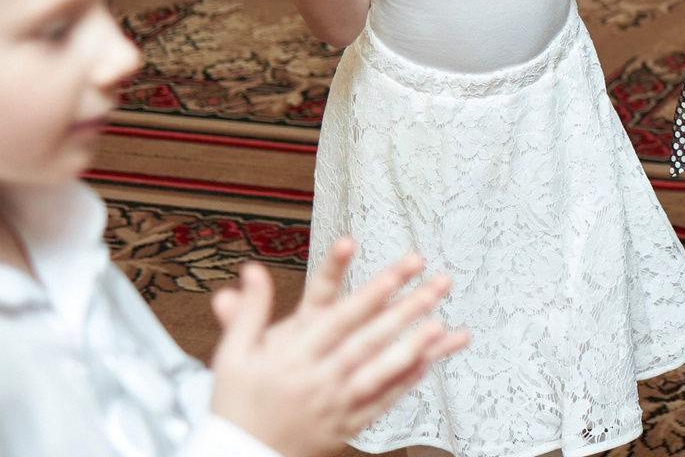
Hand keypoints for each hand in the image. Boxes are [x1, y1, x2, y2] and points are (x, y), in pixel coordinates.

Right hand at [207, 236, 467, 456]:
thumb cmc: (236, 403)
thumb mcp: (233, 356)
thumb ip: (250, 311)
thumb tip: (253, 270)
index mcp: (291, 358)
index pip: (338, 318)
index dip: (371, 292)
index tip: (398, 270)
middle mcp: (317, 380)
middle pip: (368, 340)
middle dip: (406, 309)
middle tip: (438, 283)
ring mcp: (335, 405)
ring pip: (379, 373)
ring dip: (412, 348)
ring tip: (440, 325)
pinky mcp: (346, 426)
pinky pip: (381, 403)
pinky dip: (405, 383)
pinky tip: (429, 361)